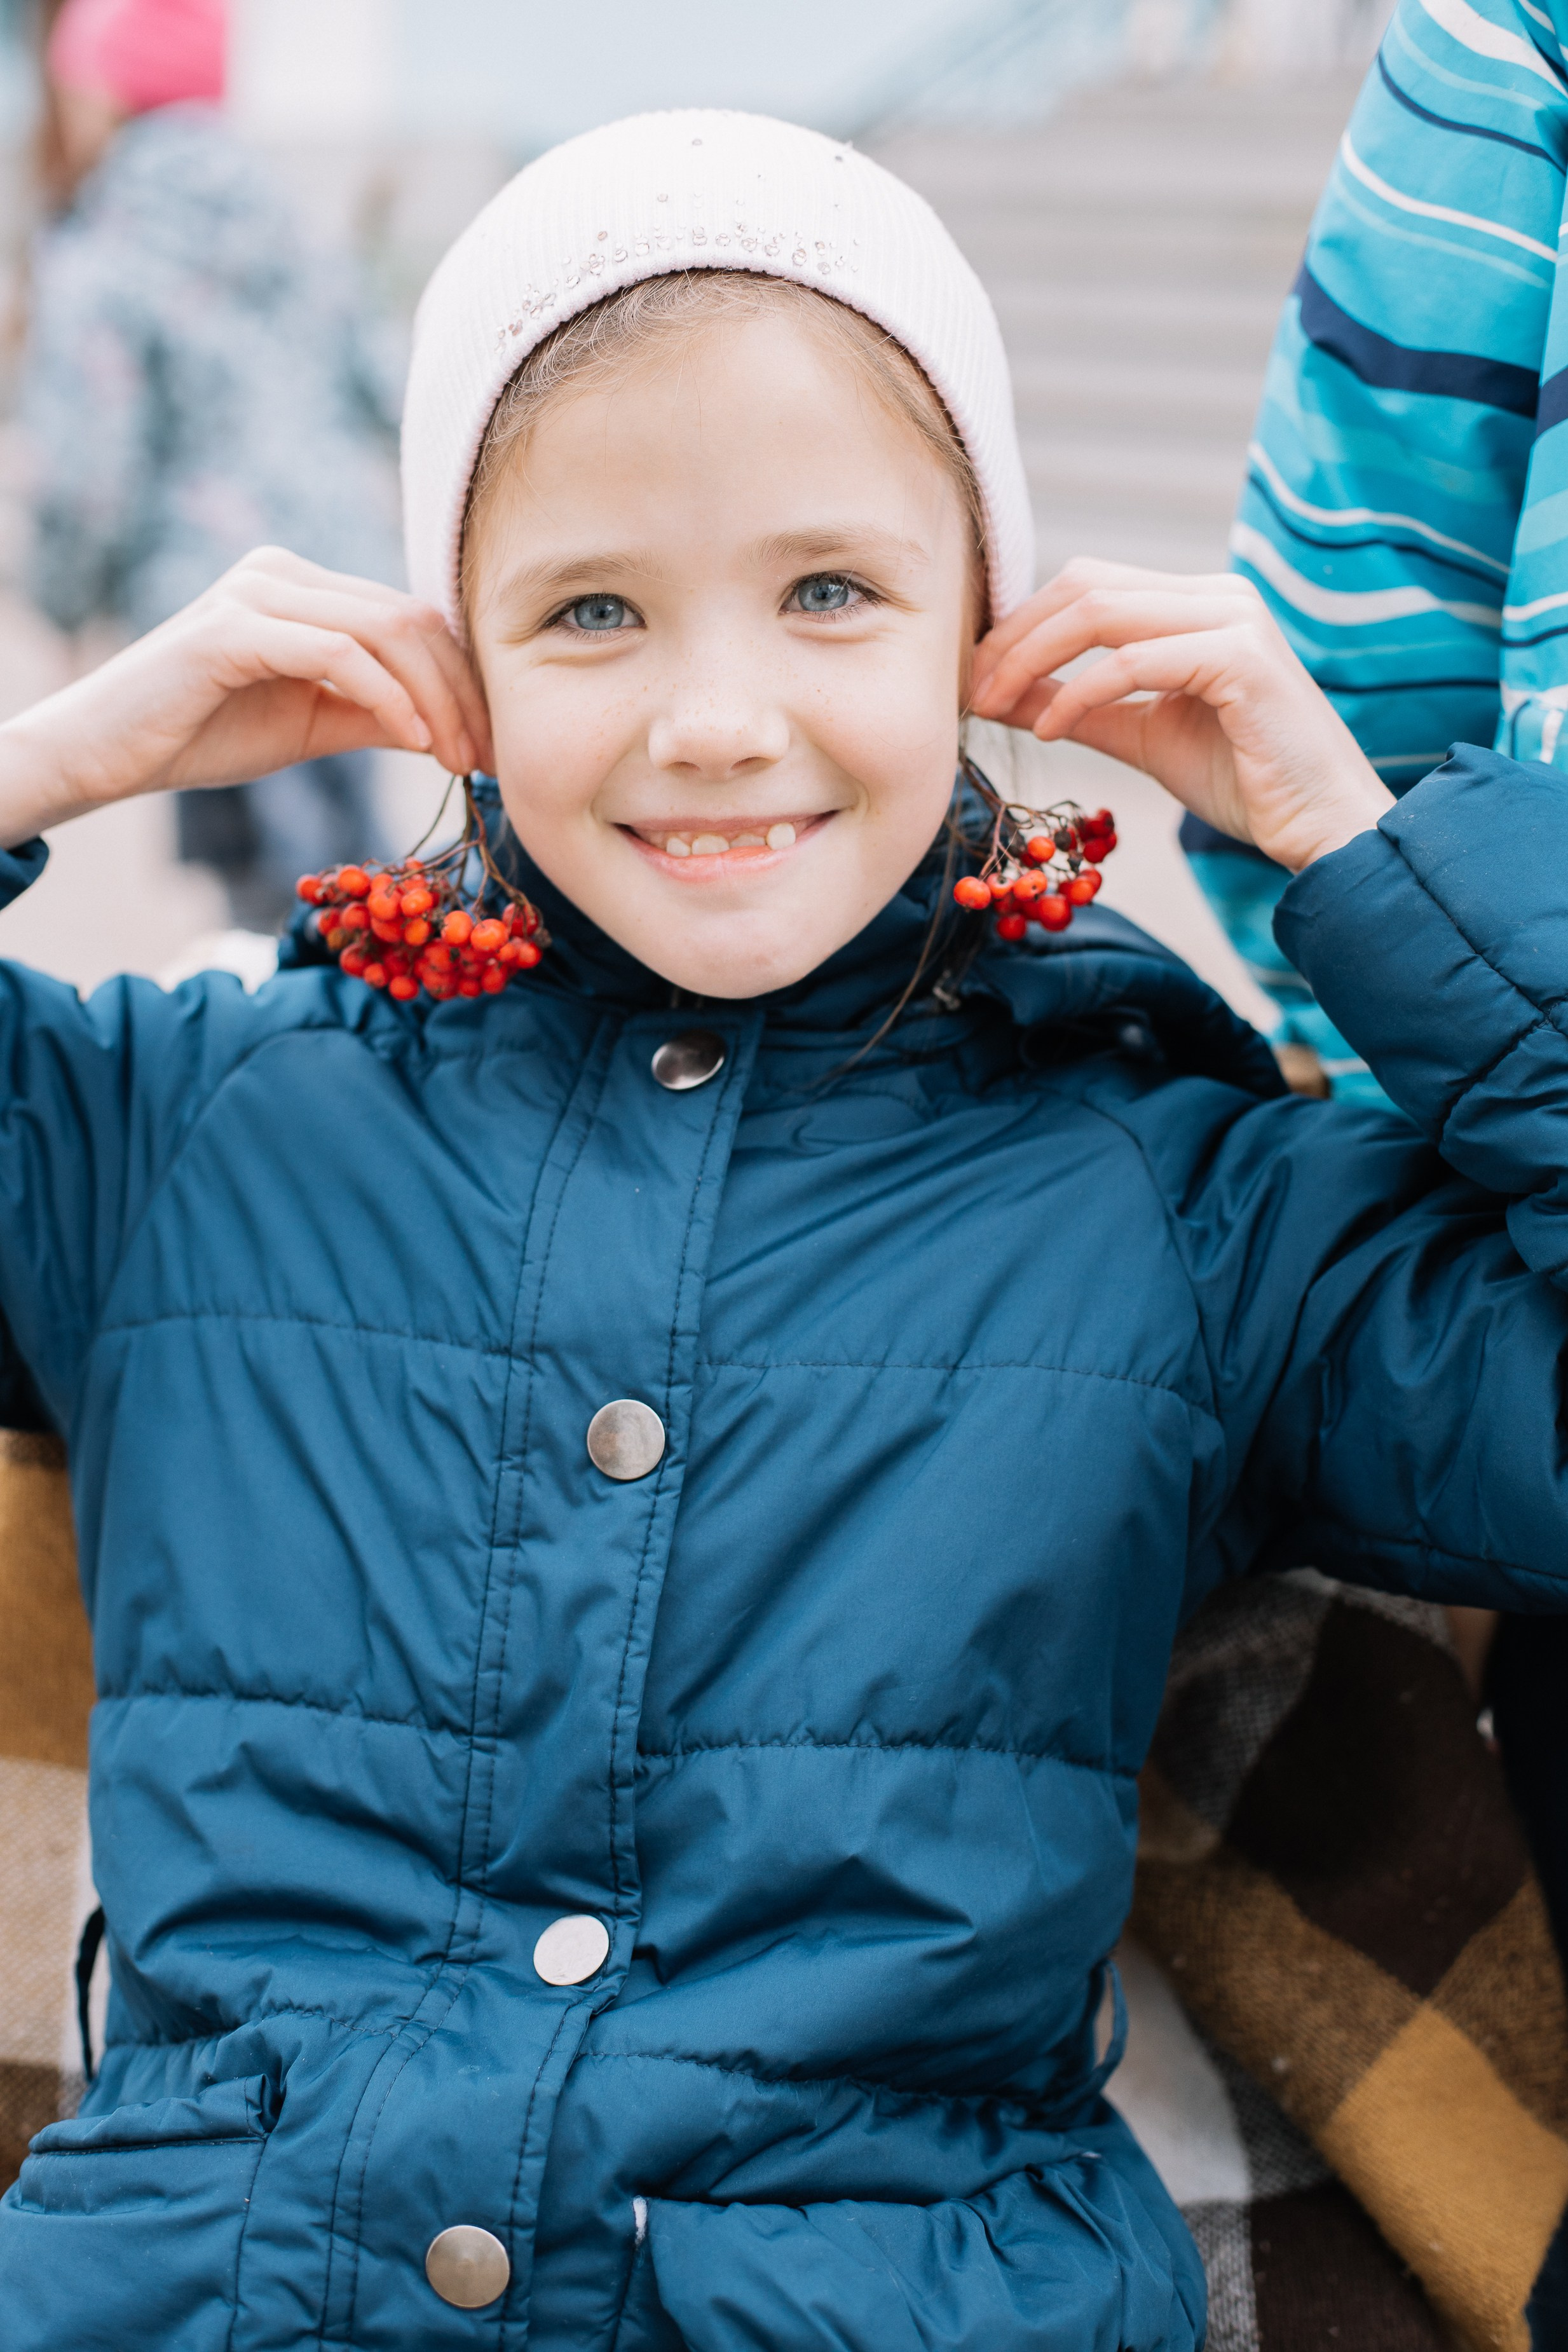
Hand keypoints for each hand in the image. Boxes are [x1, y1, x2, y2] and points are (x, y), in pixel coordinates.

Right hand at [0, 548, 494, 849]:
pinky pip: (338, 653)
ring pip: (385, 630)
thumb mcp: (317, 724)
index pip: (412, 618)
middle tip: (490, 758)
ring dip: (436, 700)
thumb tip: (458, 725)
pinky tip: (416, 741)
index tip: (496, 743)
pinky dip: (388, 697)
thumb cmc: (208, 734)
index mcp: (305, 587)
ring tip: (459, 759)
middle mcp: (283, 572)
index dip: (466, 679)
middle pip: (410, 618)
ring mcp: (257, 592)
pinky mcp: (233, 628)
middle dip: (463, 692)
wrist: (113, 751)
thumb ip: (380, 712)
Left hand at [969, 559, 1393, 870]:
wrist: (1319, 824)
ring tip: (995, 705)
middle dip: (1014, 635)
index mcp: (1195, 604)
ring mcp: (1233, 619)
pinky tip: (1049, 731)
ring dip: (1031, 659)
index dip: (1019, 625)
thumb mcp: (1140, 735)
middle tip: (971, 687)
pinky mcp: (1241, 658)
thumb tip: (999, 689)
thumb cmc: (1240, 780)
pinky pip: (1134, 662)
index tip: (973, 674)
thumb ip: (1077, 706)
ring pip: (1101, 612)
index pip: (1085, 587)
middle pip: (1083, 585)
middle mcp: (1217, 595)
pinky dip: (1079, 694)